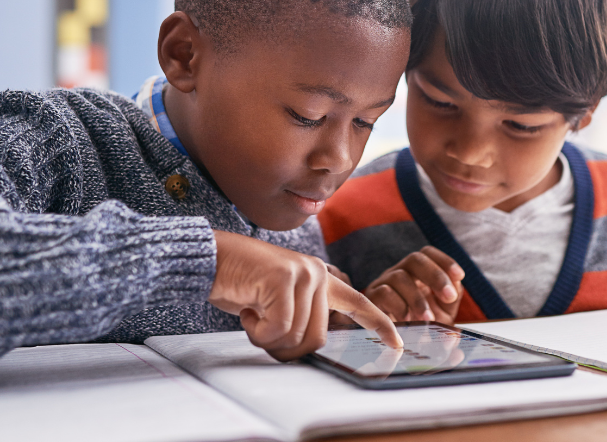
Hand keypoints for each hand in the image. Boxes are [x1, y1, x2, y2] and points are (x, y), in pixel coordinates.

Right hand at [208, 231, 401, 360]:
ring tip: (250, 314)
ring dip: (267, 339)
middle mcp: (318, 274)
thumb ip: (299, 316)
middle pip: (317, 340)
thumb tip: (307, 348)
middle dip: (286, 348)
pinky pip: (278, 329)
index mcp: (320, 279)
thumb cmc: (239, 283)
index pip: (358, 303)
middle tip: (261, 331)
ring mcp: (303, 274)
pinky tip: (245, 311)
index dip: (379, 325)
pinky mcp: (284, 279)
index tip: (397, 344)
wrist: (209, 259)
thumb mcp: (276, 301)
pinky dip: (257, 332)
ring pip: (297, 337)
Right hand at [363, 246, 464, 323]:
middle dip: (436, 276)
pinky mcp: (371, 298)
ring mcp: (383, 283)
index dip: (444, 261)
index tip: (460, 276)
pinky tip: (408, 321)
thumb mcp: (441, 313)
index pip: (428, 254)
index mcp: (417, 273)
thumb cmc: (419, 326)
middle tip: (449, 297)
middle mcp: (399, 273)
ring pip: (399, 276)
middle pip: (415, 259)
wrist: (394, 346)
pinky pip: (384, 293)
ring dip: (418, 298)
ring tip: (428, 319)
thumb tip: (456, 285)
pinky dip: (400, 307)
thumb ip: (450, 299)